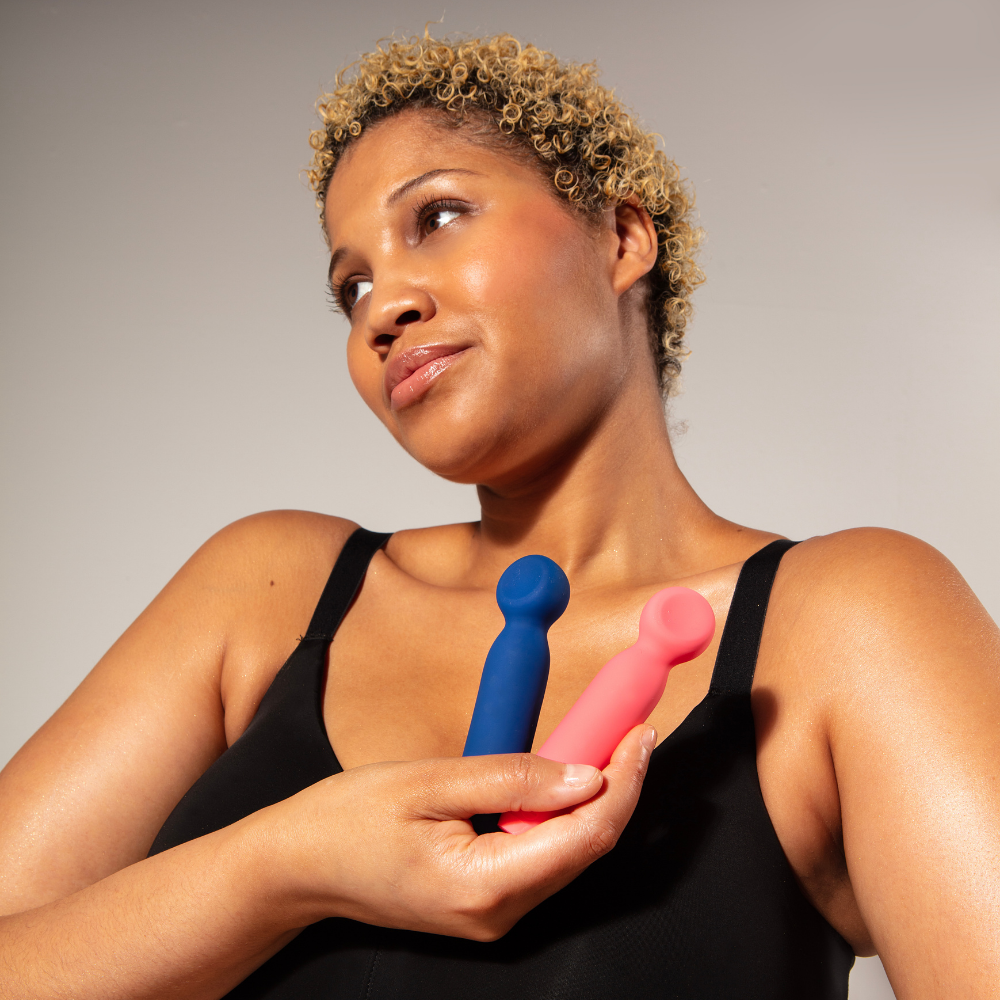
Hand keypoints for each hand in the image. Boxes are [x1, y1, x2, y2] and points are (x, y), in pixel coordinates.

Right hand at [269, 724, 655, 940]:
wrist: (299, 867)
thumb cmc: (349, 820)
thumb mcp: (428, 782)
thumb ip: (510, 778)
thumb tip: (584, 774)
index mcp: (484, 886)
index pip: (585, 836)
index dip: (623, 783)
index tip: (639, 734)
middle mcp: (498, 914)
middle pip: (586, 848)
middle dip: (617, 787)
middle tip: (630, 730)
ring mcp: (493, 914)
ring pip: (568, 854)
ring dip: (593, 800)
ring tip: (605, 744)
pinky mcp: (486, 903)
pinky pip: (541, 857)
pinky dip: (561, 815)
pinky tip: (564, 778)